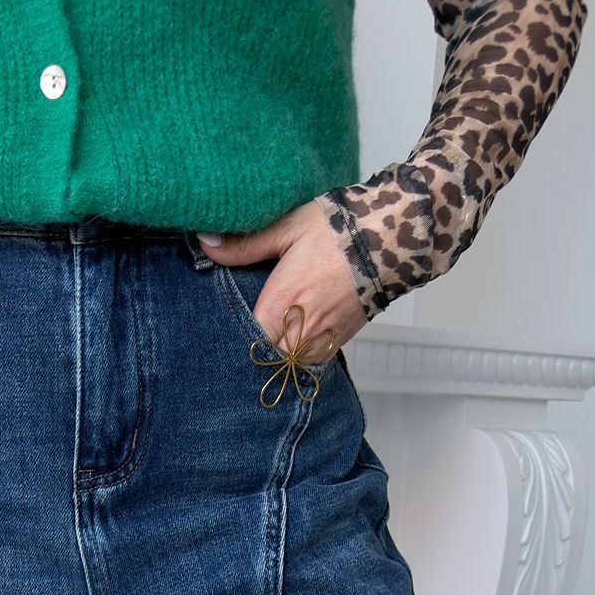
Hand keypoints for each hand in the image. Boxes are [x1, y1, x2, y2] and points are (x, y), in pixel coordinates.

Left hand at [196, 198, 366, 357]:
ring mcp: (320, 342)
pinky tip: (291, 340)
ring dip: (275, 358)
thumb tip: (205, 244)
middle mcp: (299, 332)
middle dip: (252, 352)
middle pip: (263, 360)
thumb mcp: (287, 228)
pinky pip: (308, 364)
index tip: (222, 334)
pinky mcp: (337, 344)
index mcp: (280, 306)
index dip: (232, 340)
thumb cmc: (336, 231)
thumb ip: (244, 245)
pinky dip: (297, 357)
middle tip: (239, 339)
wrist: (389, 240)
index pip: (244, 342)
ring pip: (286, 367)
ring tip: (266, 341)